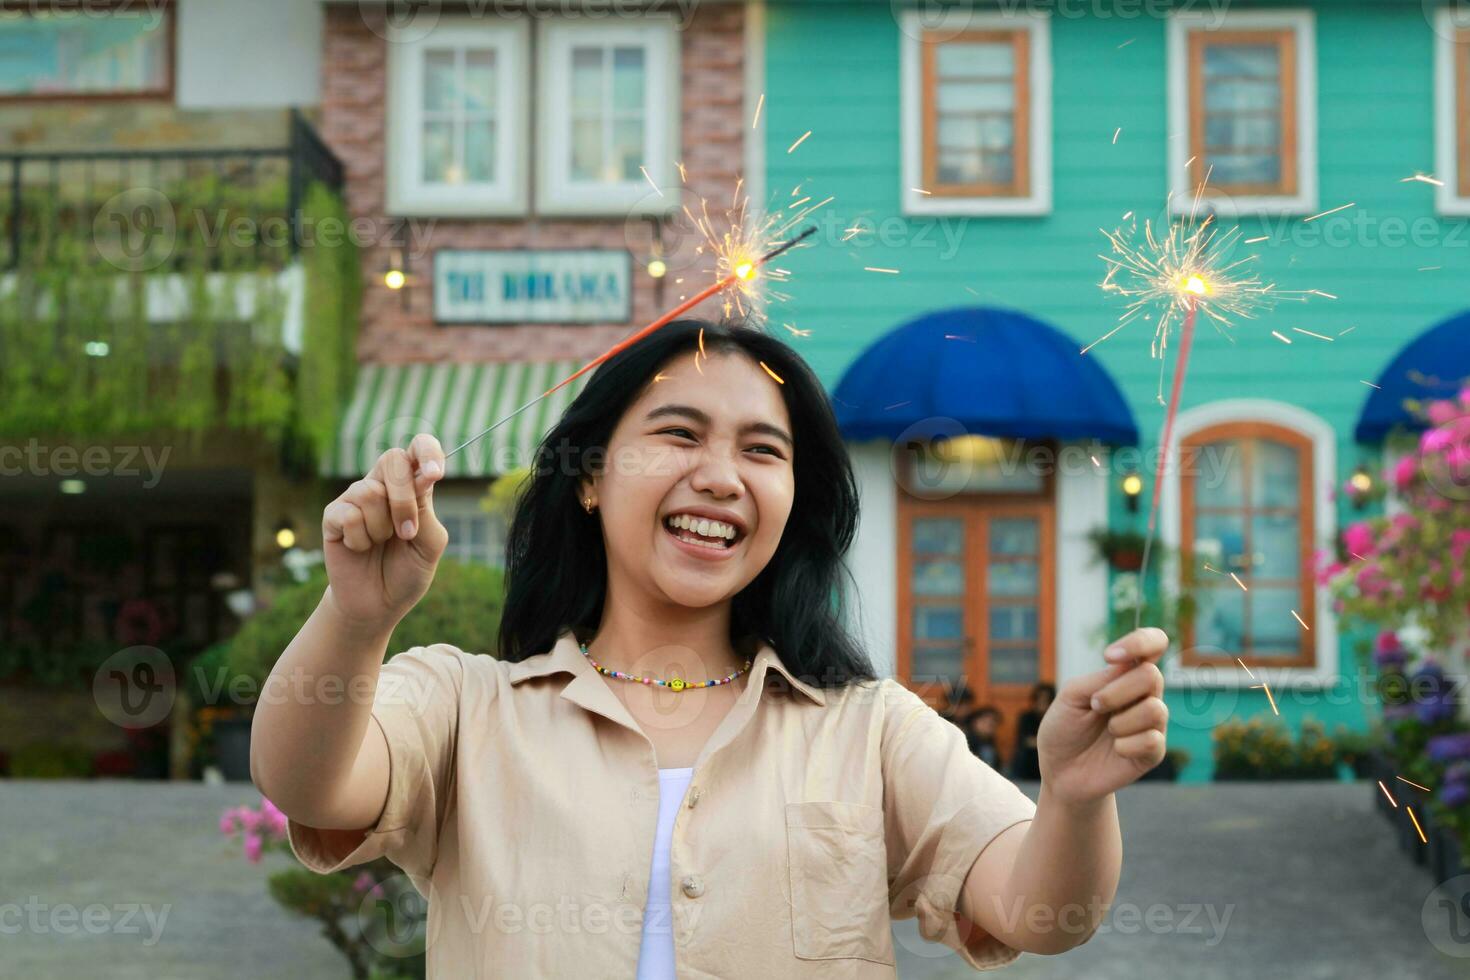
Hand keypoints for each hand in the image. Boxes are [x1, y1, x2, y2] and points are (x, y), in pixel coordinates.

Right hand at [321, 434, 447, 630]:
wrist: (378, 605)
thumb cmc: (407, 572)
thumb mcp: (430, 544)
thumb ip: (426, 510)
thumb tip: (422, 475)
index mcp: (412, 486)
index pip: (418, 447)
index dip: (427, 450)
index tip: (435, 474)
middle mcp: (382, 486)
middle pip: (392, 460)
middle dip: (404, 500)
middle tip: (407, 534)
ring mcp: (355, 499)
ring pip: (370, 492)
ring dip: (381, 528)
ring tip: (379, 544)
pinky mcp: (333, 516)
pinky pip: (349, 515)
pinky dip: (360, 540)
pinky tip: (359, 549)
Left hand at [1036, 628, 1168, 805]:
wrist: (1060, 772)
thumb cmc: (1064, 730)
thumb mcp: (1070, 698)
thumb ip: (1099, 679)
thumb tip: (1129, 664)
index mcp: (1124, 675)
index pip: (1152, 644)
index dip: (1141, 641)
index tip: (1109, 655)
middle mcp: (1143, 696)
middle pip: (1152, 676)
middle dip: (1118, 690)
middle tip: (1095, 705)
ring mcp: (1151, 724)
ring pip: (1156, 709)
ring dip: (1121, 720)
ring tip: (1107, 730)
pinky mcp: (1153, 752)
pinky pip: (1152, 740)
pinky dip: (1126, 745)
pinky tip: (1115, 749)